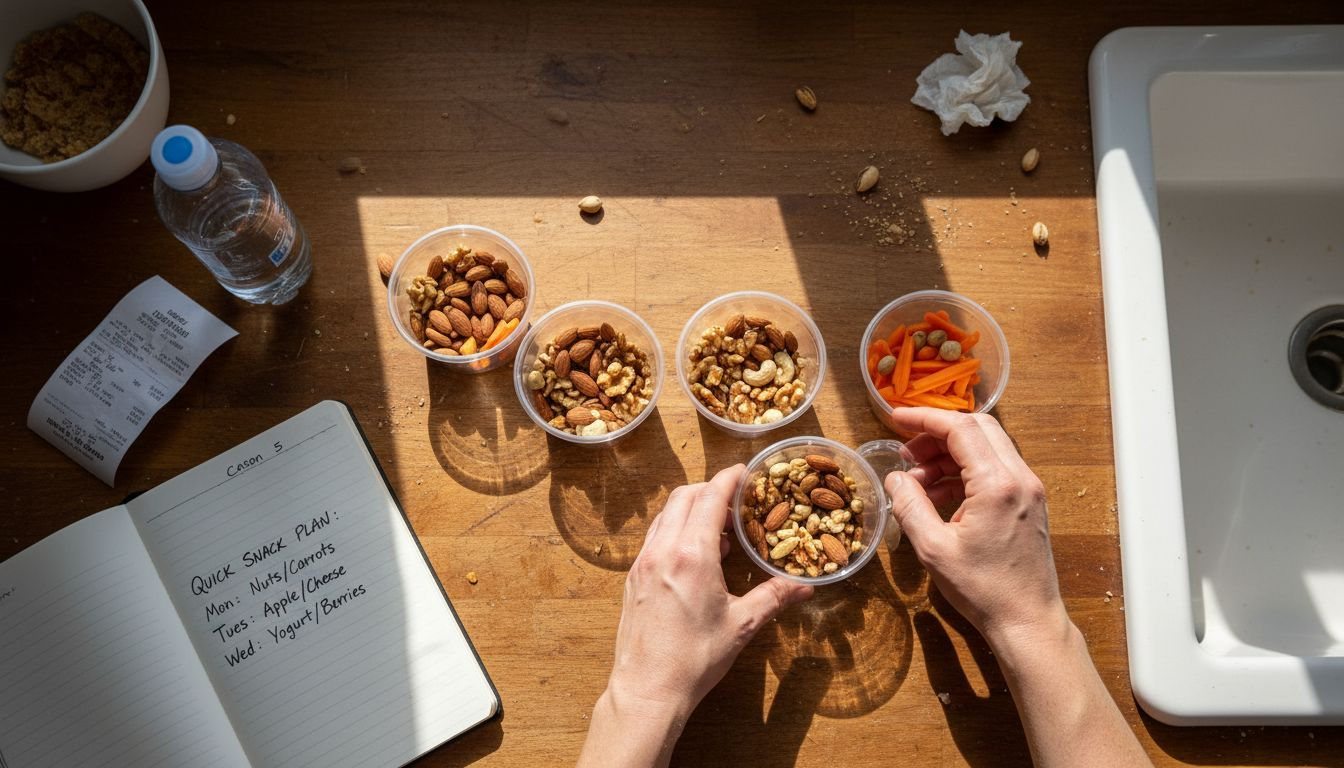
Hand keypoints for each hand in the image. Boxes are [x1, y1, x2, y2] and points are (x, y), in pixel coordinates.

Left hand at [579, 465, 812, 766]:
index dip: (729, 479)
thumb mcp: (742, 625)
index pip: (710, 498)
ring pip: (666, 515)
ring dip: (691, 509)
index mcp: (692, 554)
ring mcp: (643, 562)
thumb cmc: (694, 659)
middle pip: (684, 497)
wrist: (648, 690)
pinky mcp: (633, 577)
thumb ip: (774, 597)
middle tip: (736, 501)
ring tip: (720, 528)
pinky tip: (696, 554)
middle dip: (711, 490)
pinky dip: (676, 530)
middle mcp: (663, 549)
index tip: (744, 473)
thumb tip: (805, 587)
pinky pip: (655, 537)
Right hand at [885, 408, 1066, 648]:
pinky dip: (965, 472)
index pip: (960, 428)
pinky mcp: (1029, 502)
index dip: (924, 418)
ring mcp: (1029, 489)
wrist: (1027, 620)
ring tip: (918, 482)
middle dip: (937, 434)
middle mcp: (1020, 478)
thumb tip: (895, 478)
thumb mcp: (933, 549)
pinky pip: (995, 469)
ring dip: (950, 455)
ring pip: (987, 447)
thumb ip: (910, 505)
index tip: (896, 419)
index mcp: (997, 484)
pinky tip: (940, 496)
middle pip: (978, 429)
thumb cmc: (983, 590)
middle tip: (907, 453)